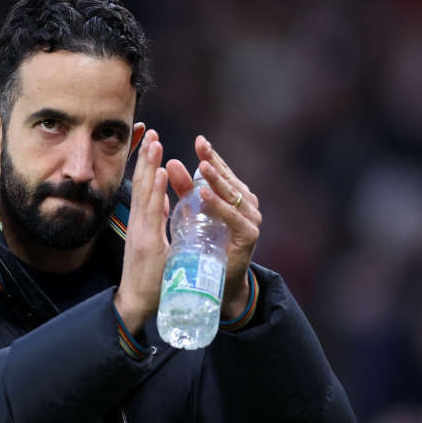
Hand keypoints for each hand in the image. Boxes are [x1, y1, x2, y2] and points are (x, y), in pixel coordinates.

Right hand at [114, 130, 170, 334]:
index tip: (150, 141)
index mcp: (142, 223)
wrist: (136, 305)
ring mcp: (141, 232)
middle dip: (146, 157)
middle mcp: (139, 224)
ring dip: (149, 165)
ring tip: (155, 142)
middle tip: (150, 132)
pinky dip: (155, 190)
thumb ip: (158, 222)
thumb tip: (165, 202)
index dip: (145, 164)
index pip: (143, 187)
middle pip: (141, 184)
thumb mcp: (155, 244)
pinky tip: (158, 172)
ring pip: (145, 192)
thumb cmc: (149, 280)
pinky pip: (152, 212)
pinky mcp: (146, 243)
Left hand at [167, 135, 260, 319]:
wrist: (216, 282)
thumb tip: (171, 161)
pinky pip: (233, 218)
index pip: (222, 172)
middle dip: (213, 162)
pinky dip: (219, 206)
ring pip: (232, 195)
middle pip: (228, 179)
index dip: (211, 156)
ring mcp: (250, 220)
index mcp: (235, 196)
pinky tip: (205, 194)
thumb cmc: (204, 244)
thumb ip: (184, 188)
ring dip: (216, 180)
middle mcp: (247, 205)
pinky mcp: (249, 236)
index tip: (199, 140)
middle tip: (201, 145)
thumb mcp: (191, 212)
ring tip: (201, 166)